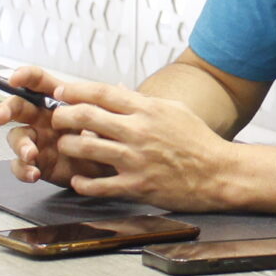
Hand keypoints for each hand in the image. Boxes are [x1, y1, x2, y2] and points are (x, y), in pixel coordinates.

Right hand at [0, 64, 113, 189]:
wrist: (111, 166)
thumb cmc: (107, 136)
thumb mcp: (111, 118)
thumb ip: (112, 104)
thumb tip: (122, 86)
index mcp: (58, 102)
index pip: (38, 83)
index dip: (25, 77)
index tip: (15, 78)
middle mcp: (43, 119)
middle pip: (17, 107)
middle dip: (6, 109)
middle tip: (1, 117)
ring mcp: (38, 141)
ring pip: (16, 137)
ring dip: (20, 144)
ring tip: (31, 153)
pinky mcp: (38, 163)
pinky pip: (20, 166)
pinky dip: (23, 169)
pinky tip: (33, 172)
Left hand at [26, 71, 248, 211]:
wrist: (219, 173)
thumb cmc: (198, 142)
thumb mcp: (174, 111)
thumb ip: (144, 101)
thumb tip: (117, 90)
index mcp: (148, 110)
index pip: (102, 93)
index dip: (76, 90)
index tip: (61, 91)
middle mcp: (138, 131)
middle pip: (87, 116)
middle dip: (63, 115)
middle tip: (56, 118)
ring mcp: (135, 159)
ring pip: (86, 147)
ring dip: (68, 145)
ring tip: (65, 145)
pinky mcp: (136, 185)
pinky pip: (98, 185)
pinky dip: (82, 183)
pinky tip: (78, 180)